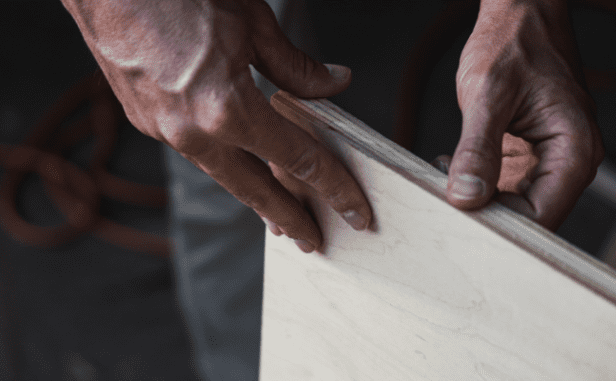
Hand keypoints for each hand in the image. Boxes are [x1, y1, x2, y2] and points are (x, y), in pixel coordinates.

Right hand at [61, 0, 372, 252]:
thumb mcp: (254, 24)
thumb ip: (296, 68)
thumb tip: (333, 84)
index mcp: (227, 109)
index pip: (299, 161)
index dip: (334, 189)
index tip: (354, 211)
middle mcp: (193, 133)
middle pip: (255, 191)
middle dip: (289, 220)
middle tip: (313, 240)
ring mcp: (165, 131)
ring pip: (223, 175)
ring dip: (255, 196)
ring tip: (279, 214)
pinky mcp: (146, 122)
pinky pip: (198, 152)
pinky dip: (225, 163)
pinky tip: (239, 162)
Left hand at [432, 0, 603, 230]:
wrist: (519, 15)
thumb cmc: (514, 43)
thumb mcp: (489, 94)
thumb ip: (478, 148)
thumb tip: (467, 196)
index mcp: (574, 150)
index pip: (542, 217)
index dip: (502, 226)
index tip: (462, 221)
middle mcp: (567, 162)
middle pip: (530, 218)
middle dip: (487, 216)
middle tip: (446, 205)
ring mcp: (547, 161)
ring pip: (514, 205)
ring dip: (479, 200)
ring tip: (446, 182)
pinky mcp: (527, 155)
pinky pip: (504, 186)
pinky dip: (476, 183)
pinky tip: (452, 168)